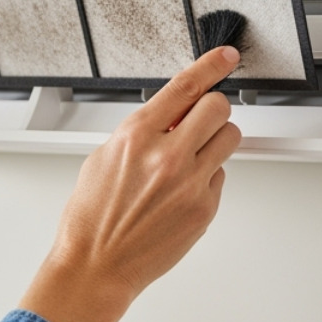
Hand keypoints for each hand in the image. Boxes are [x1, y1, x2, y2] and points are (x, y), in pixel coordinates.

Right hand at [18, 47, 242, 321]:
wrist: (96, 265)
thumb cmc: (92, 217)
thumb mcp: (103, 158)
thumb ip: (142, 131)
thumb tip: (170, 115)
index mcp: (137, 135)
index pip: (185, 86)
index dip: (212, 65)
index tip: (226, 56)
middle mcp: (167, 155)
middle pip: (218, 107)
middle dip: (211, 109)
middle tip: (199, 121)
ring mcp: (190, 183)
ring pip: (229, 138)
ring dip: (214, 140)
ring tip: (191, 157)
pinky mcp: (204, 208)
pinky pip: (220, 176)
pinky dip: (206, 177)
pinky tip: (180, 193)